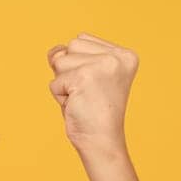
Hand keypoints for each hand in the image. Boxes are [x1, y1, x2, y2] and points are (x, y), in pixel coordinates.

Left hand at [47, 32, 137, 155]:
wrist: (101, 139)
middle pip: (70, 47)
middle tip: (87, 92)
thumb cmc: (93, 110)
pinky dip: (59, 96)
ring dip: (63, 83)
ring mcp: (103, 65)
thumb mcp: (86, 75)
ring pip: (59, 61)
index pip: (81, 40)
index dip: (78, 64)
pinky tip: (77, 105)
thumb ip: (72, 55)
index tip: (95, 85)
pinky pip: (54, 82)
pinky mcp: (84, 77)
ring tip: (82, 98)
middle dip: (69, 72)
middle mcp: (118, 57)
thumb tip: (55, 51)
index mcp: (125, 54)